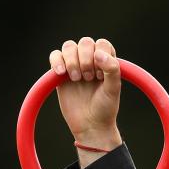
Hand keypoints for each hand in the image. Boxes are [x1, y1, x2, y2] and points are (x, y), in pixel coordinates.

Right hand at [48, 37, 122, 158]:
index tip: (101, 76)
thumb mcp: (113, 89)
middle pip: (84, 42)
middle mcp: (90, 60)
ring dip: (72, 60)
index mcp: (106, 61)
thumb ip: (112, 69)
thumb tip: (98, 53)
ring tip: (77, 79)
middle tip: (88, 79)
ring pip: (69, 47)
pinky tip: (61, 73)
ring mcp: (74, 65)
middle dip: (86, 59)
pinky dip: (56, 61)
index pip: (102, 44)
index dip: (100, 57)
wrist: (90, 126)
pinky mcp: (60, 74)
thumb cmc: (105, 108)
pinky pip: (54, 56)